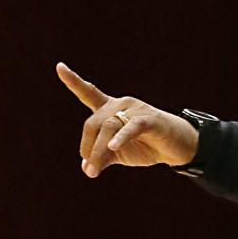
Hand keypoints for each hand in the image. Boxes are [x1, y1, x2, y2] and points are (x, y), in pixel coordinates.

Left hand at [56, 62, 199, 177]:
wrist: (177, 148)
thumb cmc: (147, 146)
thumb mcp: (120, 153)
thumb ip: (102, 157)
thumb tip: (86, 168)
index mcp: (111, 109)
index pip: (89, 93)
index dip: (74, 81)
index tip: (60, 67)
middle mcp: (121, 104)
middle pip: (94, 123)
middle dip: (88, 148)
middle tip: (90, 170)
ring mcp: (136, 110)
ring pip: (109, 128)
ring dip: (99, 151)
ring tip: (94, 171)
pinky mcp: (150, 119)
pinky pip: (132, 127)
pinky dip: (121, 137)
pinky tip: (113, 147)